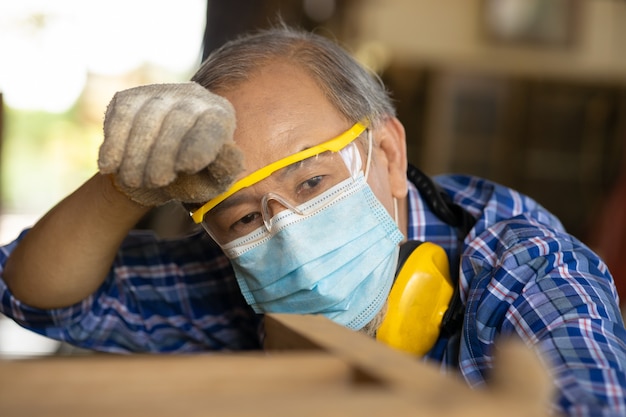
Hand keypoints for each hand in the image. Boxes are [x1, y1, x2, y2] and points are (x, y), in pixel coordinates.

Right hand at [98, 82, 242, 205]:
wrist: (155, 171)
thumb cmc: (193, 178)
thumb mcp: (213, 181)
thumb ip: (224, 169)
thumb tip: (231, 152)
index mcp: (221, 116)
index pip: (212, 126)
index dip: (199, 143)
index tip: (187, 166)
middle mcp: (194, 96)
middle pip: (177, 119)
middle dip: (163, 153)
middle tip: (155, 181)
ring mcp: (161, 92)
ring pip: (146, 117)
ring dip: (136, 153)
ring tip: (134, 179)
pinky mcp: (131, 97)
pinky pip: (121, 116)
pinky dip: (114, 143)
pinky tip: (109, 166)